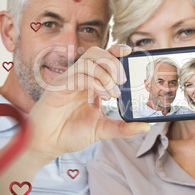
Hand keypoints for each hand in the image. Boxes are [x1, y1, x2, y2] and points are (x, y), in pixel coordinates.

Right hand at [29, 44, 149, 159]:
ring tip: (113, 93)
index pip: (104, 58)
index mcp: (91, 82)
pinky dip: (94, 83)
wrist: (48, 144)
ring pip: (88, 61)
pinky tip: (102, 96)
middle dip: (113, 62)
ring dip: (105, 74)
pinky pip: (78, 75)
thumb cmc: (71, 133)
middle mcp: (80, 77)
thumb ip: (123, 128)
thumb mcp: (103, 129)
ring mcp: (68, 81)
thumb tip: (146, 127)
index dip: (116, 51)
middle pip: (96, 53)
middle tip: (123, 80)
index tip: (130, 52)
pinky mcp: (58, 87)